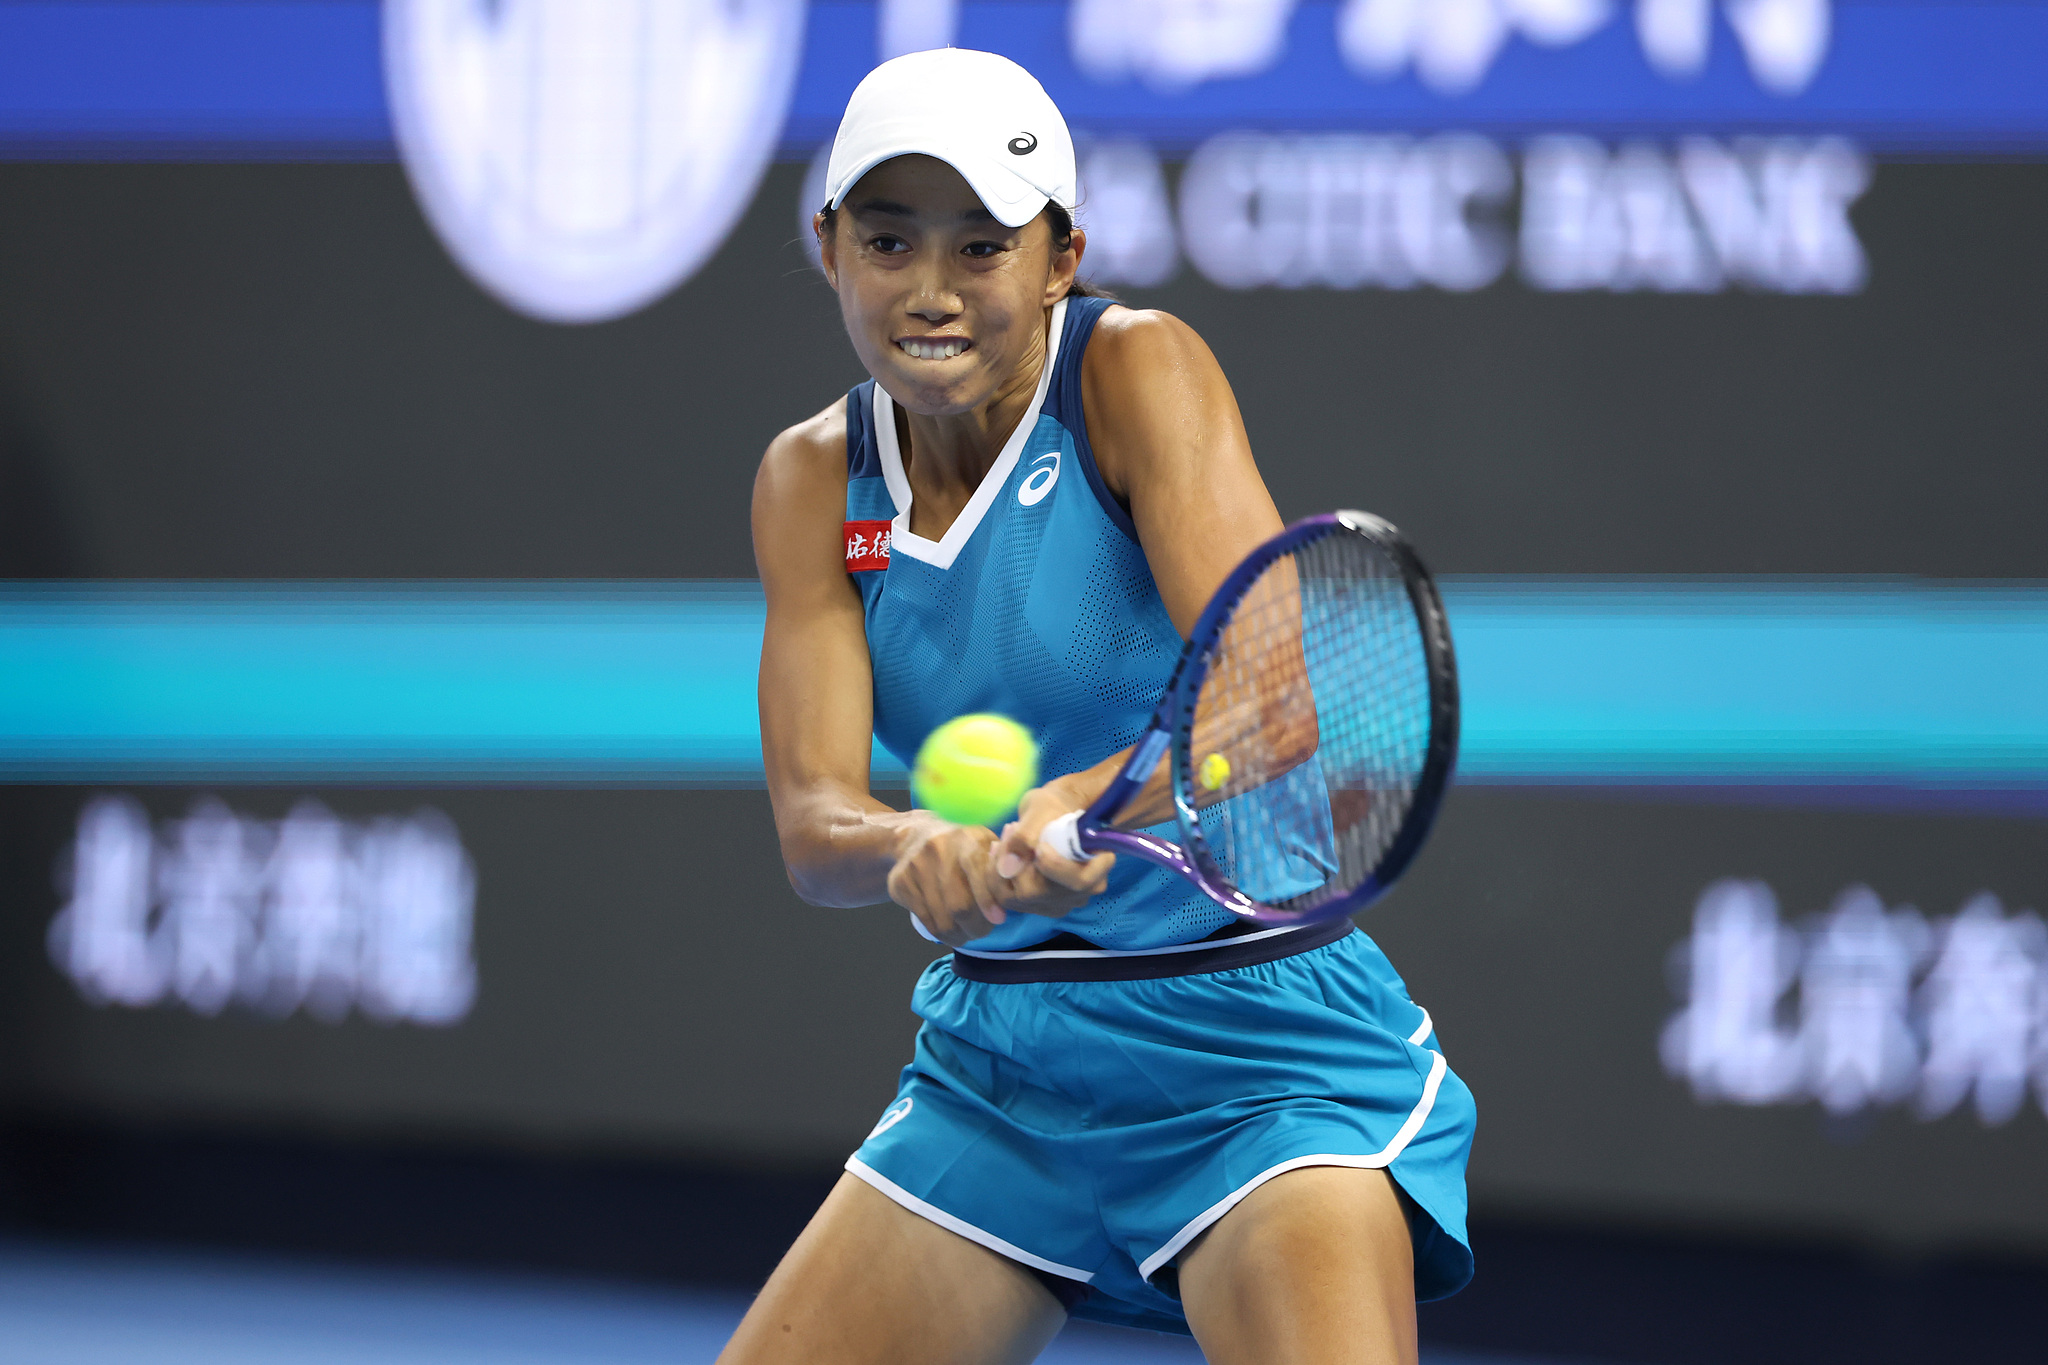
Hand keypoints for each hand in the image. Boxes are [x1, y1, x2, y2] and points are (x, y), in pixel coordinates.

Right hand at [886, 817, 1010, 946]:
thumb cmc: (961, 846)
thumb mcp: (983, 844)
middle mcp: (939, 848)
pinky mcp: (901, 882)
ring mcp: (917, 865)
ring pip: (942, 919)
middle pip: (960, 905)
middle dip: (977, 927)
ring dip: (960, 935)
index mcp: (967, 838)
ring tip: (968, 933)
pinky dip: (942, 934)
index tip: (999, 919)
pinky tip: (951, 932)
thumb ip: (999, 866)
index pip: (979, 872)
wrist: (914, 836)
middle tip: (983, 931)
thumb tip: (1015, 892)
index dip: (989, 901)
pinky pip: (926, 921)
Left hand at [991, 781, 1115, 913]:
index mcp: (1098, 865)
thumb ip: (1026, 835)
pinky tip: (1002, 852)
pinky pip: (1010, 898)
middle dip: (1017, 862)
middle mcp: (1082, 891)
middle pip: (1043, 893)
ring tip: (1006, 837)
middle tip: (1010, 829)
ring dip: (1003, 867)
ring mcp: (1061, 902)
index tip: (1039, 846)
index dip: (1055, 867)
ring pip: (1020, 898)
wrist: (1049, 816)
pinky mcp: (1039, 905)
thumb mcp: (1041, 808)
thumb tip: (1008, 868)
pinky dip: (998, 876)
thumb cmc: (1052, 807)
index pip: (1078, 881)